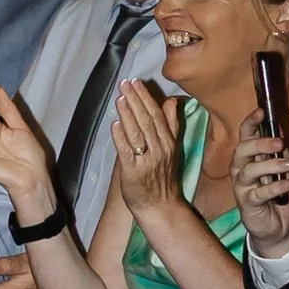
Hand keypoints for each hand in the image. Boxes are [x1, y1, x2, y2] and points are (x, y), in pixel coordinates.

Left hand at [111, 78, 183, 214]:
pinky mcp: (133, 172)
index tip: (136, 82)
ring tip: (120, 97)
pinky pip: (127, 152)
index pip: (158, 115)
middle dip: (136, 100)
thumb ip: (171, 124)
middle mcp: (160, 149)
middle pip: (147, 120)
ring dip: (128, 114)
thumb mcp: (173, 148)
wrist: (161, 207)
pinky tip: (115, 124)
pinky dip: (121, 137)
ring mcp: (147, 161)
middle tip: (124, 83)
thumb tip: (171, 101)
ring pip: (137, 133)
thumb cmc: (163, 176)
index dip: (146, 98)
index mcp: (169, 142)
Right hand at [233, 109, 288, 252]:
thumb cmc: (281, 193)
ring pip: (249, 171)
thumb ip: (280, 152)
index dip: (250, 123)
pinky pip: (259, 193)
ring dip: (270, 165)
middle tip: (279, 143)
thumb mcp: (286, 168)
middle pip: (242, 151)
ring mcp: (242, 186)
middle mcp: (241, 169)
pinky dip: (275, 187)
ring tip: (288, 165)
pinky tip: (287, 184)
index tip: (260, 112)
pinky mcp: (247, 203)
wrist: (281, 225)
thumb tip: (278, 129)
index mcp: (249, 157)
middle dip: (259, 144)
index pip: (244, 136)